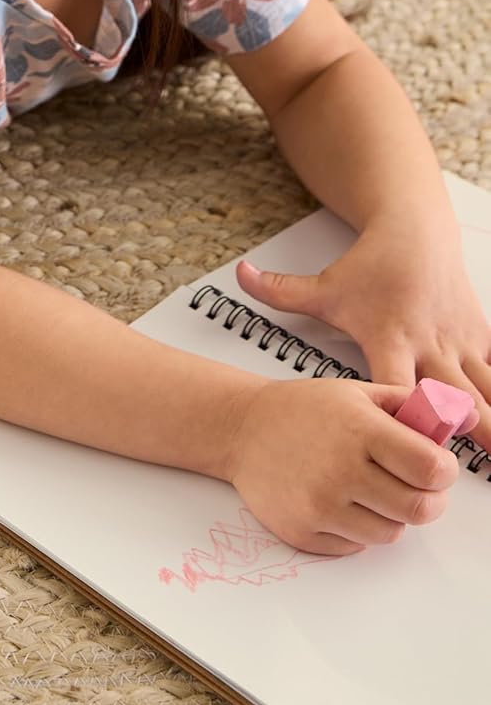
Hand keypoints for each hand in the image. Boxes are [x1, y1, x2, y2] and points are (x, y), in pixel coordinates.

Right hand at [227, 376, 463, 554]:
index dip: (444, 471)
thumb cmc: (303, 410)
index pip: (431, 470)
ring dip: (390, 515)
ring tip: (370, 489)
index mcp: (358, 430)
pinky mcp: (303, 533)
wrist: (242, 429)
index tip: (436, 466)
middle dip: (426, 498)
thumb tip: (460, 417)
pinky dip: (357, 528)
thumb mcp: (357, 393)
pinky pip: (356, 546)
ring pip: (391, 533)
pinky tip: (339, 500)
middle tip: (413, 484)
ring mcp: (319, 506)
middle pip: (419, 510)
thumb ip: (410, 407)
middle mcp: (340, 471)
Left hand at [235, 219, 490, 450]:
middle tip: (461, 473)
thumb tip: (238, 275)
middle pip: (455, 399)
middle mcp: (429, 345)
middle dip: (465, 436)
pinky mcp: (481, 338)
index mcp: (389, 339)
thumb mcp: (325, 284)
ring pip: (488, 391)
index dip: (403, 420)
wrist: (416, 231)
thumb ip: (281, 291)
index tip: (407, 452)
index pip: (397, 386)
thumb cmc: (370, 267)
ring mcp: (460, 343)